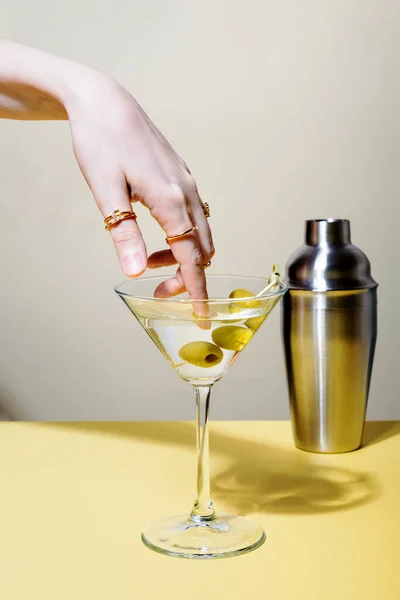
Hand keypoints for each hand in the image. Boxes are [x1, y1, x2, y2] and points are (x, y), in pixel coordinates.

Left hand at [66, 73, 213, 301]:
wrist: (105, 101)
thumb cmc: (100, 142)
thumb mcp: (105, 190)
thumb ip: (123, 232)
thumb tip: (135, 271)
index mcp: (170, 200)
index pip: (191, 257)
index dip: (196, 290)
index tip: (200, 317)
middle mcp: (185, 192)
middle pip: (201, 249)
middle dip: (187, 276)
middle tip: (156, 287)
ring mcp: (186, 182)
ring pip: (200, 232)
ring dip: (183, 255)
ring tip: (149, 259)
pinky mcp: (180, 176)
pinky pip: (193, 215)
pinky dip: (183, 235)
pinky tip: (157, 232)